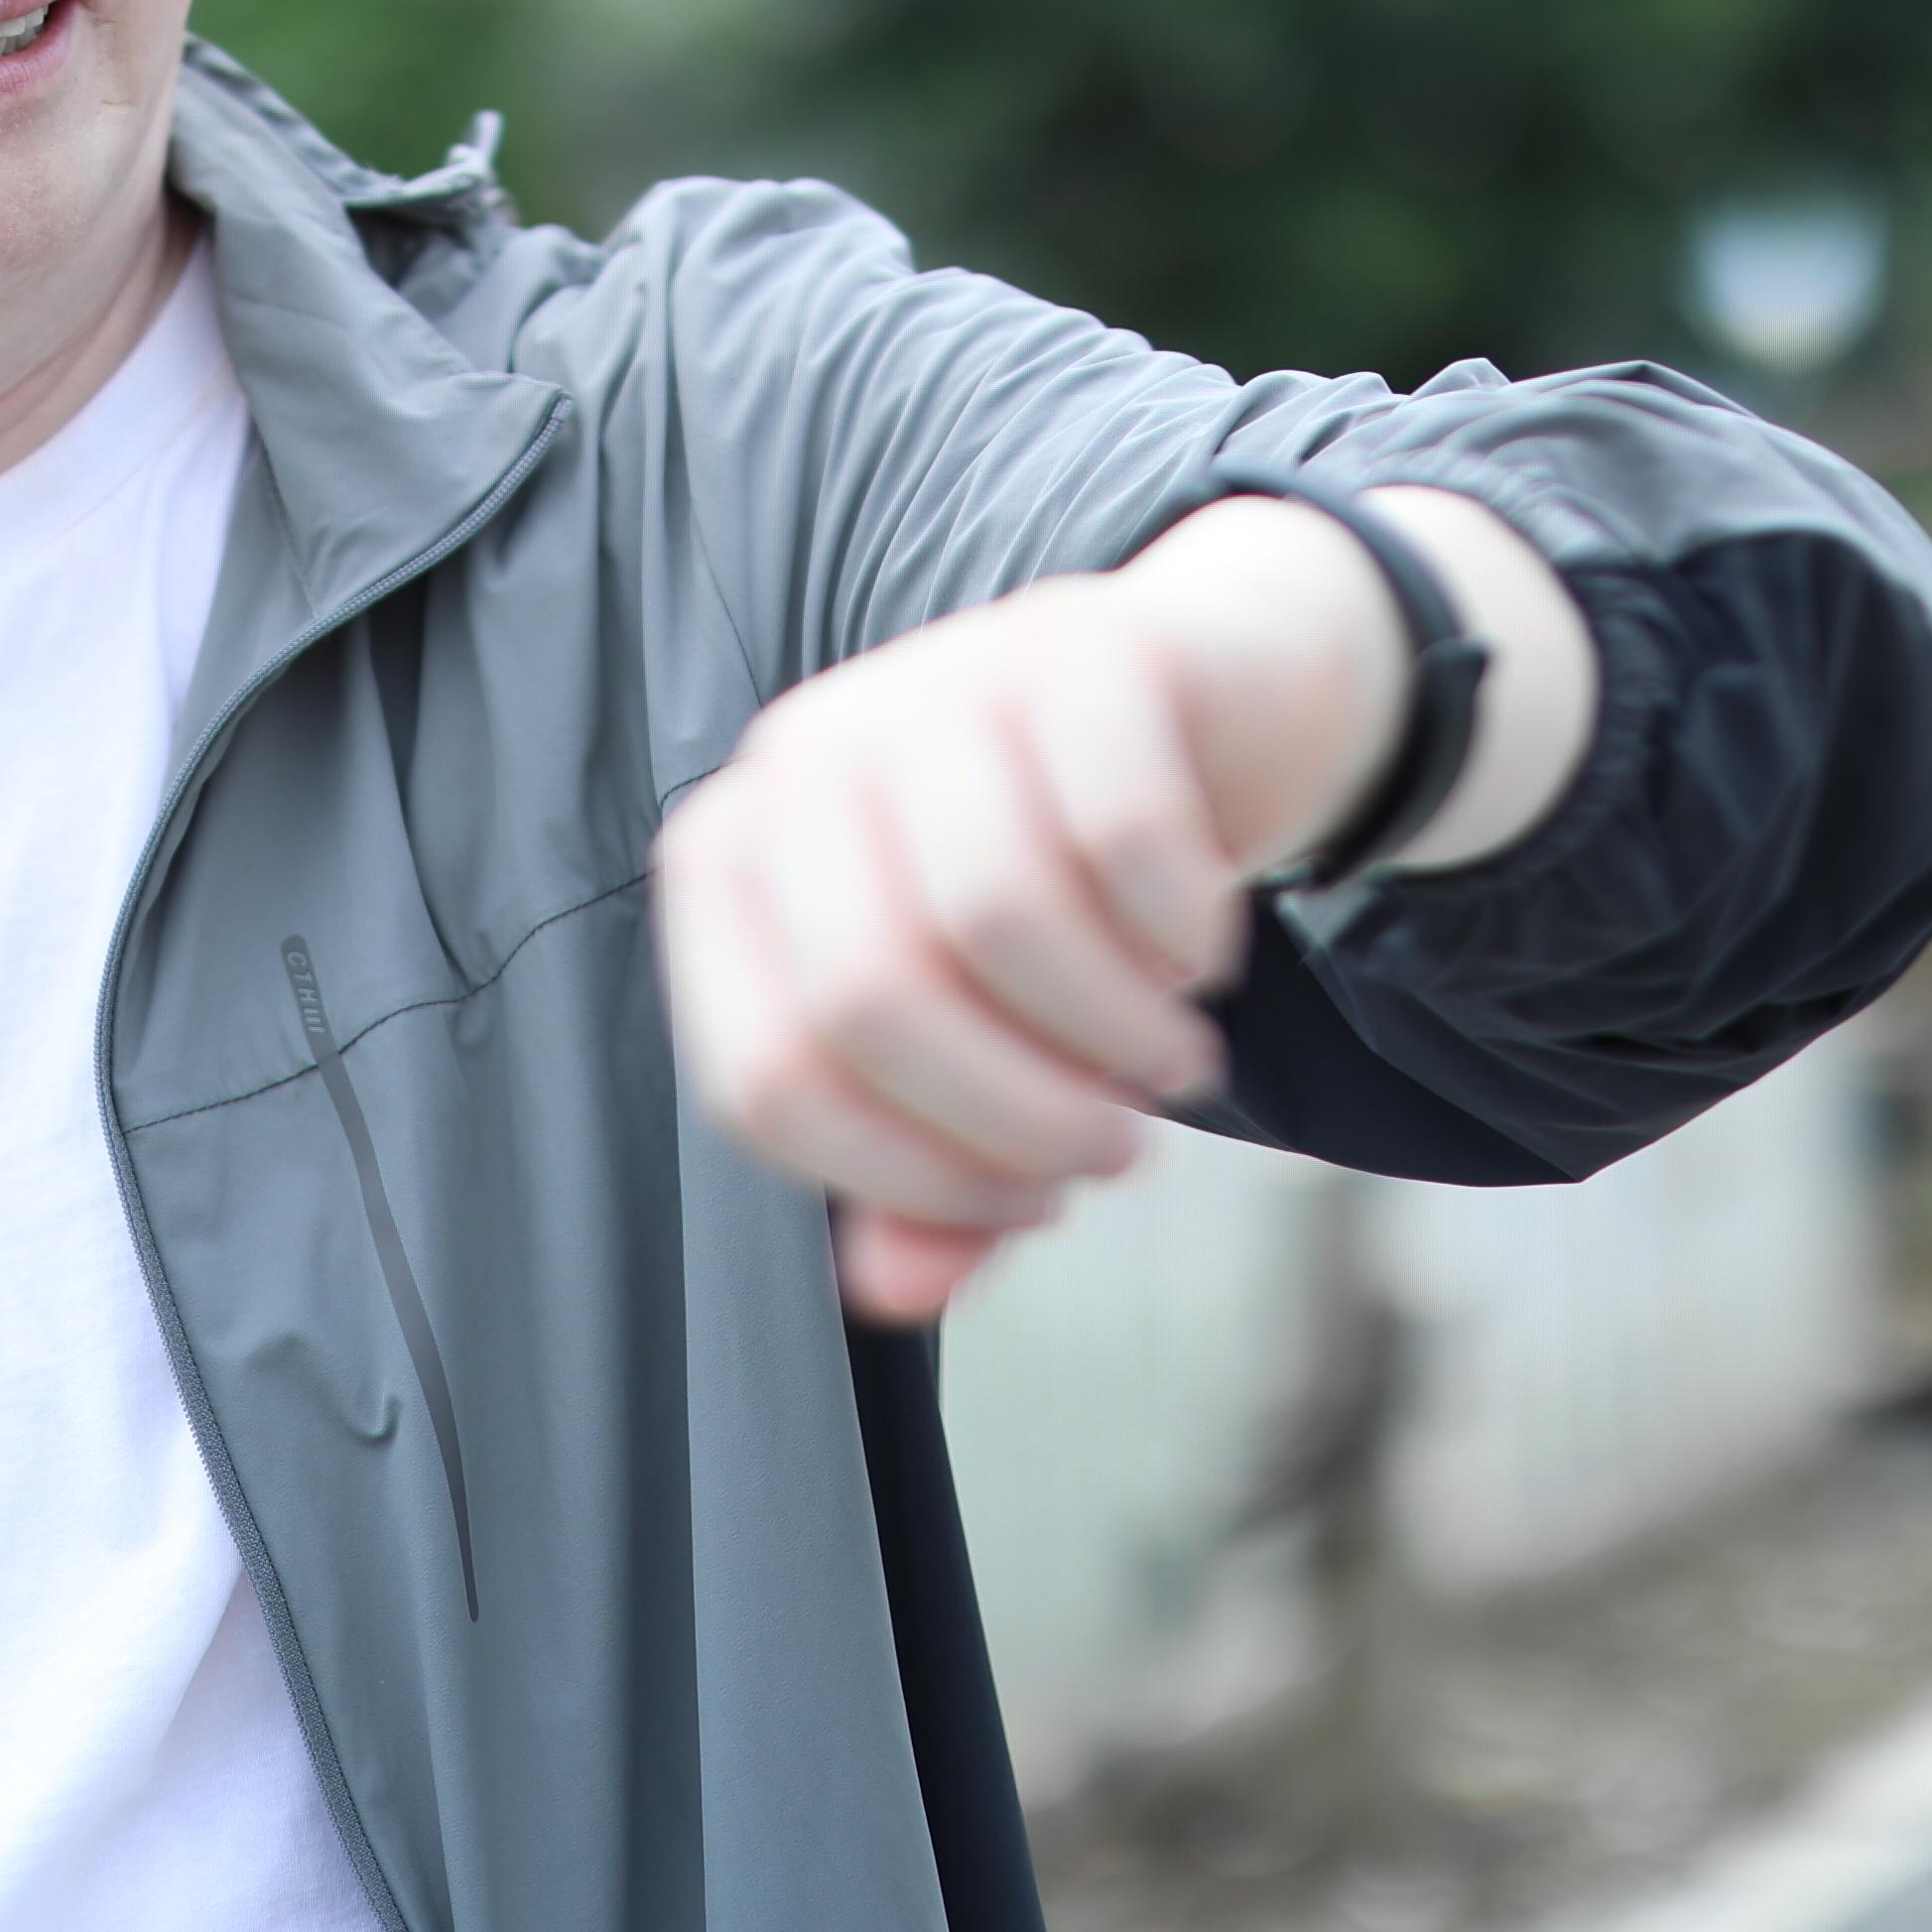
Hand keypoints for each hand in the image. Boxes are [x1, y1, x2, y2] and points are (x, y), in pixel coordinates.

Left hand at [660, 492, 1556, 1320]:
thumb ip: (926, 1183)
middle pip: (872, 1000)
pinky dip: (1184, 934)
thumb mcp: (979, 1046)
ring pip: (1001, 917)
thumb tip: (894, 1289)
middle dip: (1021, 1119)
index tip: (1023, 1205)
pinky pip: (1126, 832)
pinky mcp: (1074, 642)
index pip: (766, 1080)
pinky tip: (1200, 953)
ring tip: (1170, 1062)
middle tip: (1117, 1153)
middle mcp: (804, 754)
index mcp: (732, 863)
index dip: (907, 1181)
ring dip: (1115, 1036)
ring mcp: (934, 677)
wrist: (1198, 706)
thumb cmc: (1051, 896)